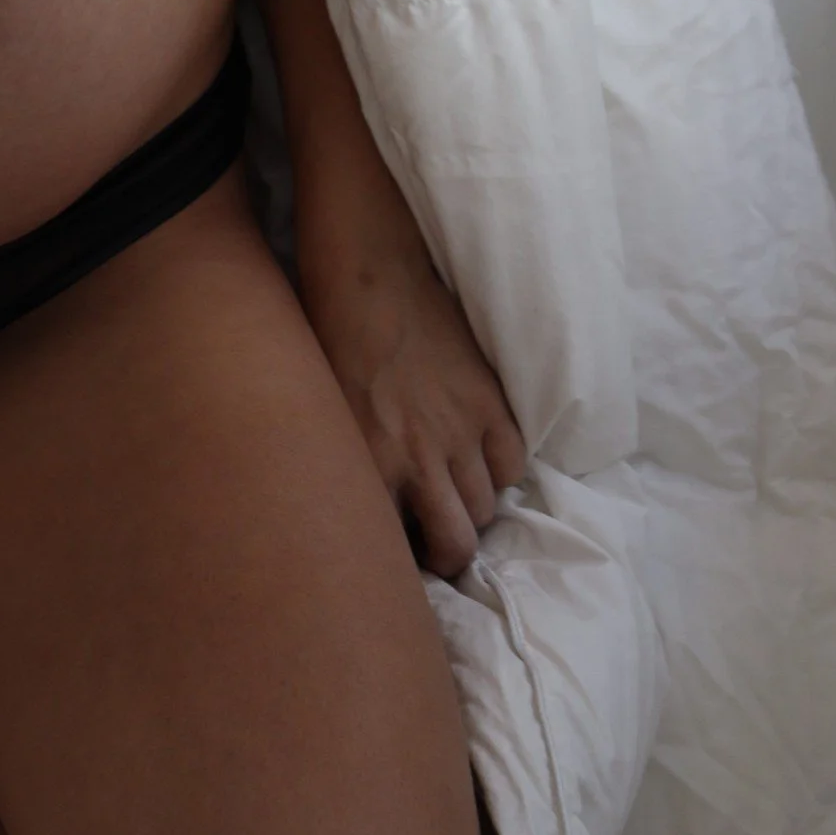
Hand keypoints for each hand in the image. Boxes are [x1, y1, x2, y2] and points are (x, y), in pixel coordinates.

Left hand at [296, 203, 526, 581]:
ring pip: (487, 506)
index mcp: (368, 462)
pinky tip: (477, 456)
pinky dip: (499, 468)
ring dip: (472, 507)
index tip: (391, 562)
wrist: (367, 270)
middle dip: (448, 555)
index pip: (395, 549)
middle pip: (458, 545)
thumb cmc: (328, 333)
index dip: (397, 564)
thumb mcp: (323, 412)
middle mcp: (419, 456)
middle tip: (434, 544)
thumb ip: (350, 465)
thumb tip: (363, 506)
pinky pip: (512, 461)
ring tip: (452, 494)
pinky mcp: (490, 400)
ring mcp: (460, 429)